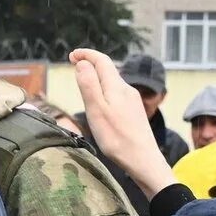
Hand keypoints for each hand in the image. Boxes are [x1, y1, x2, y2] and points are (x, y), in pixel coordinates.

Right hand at [70, 49, 175, 196]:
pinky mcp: (134, 113)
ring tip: (84, 84)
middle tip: (74, 66)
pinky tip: (101, 104)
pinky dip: (105, 91)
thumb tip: (83, 63)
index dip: (86, 54)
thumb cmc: (118, 139)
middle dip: (91, 64)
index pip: (102, 60)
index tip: (72, 55)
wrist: (144, 161)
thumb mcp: (97, 110)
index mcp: (116, 87)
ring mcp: (132, 102)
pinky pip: (117, 95)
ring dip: (97, 78)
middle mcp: (127, 90)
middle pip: (108, 70)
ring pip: (113, 83)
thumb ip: (89, 85)